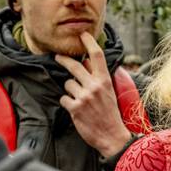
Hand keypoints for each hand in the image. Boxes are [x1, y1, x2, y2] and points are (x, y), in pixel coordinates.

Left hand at [56, 32, 130, 158]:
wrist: (112, 136)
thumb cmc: (110, 114)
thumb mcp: (109, 92)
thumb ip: (98, 77)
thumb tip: (87, 62)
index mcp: (105, 80)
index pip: (97, 55)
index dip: (89, 42)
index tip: (82, 34)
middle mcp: (94, 86)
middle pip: (74, 65)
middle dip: (63, 59)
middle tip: (58, 57)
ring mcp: (84, 97)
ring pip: (68, 84)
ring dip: (70, 90)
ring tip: (79, 100)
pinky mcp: (75, 108)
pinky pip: (64, 98)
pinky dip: (67, 103)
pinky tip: (76, 109)